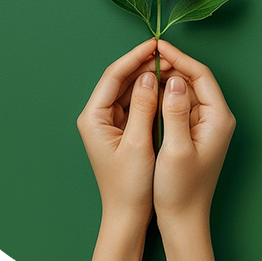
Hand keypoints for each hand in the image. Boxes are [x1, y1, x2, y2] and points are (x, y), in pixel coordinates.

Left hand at [77, 37, 159, 222]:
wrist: (128, 214)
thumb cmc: (130, 185)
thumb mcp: (138, 143)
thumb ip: (142, 107)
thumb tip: (149, 76)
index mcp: (93, 117)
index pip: (113, 76)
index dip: (134, 58)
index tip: (154, 45)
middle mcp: (97, 116)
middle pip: (119, 80)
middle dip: (142, 65)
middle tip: (166, 52)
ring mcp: (108, 122)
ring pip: (128, 89)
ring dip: (146, 77)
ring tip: (168, 64)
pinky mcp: (121, 128)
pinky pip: (134, 102)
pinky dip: (148, 93)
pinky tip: (164, 85)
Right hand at [154, 39, 235, 223]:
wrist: (183, 218)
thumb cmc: (180, 189)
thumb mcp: (175, 150)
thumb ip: (175, 113)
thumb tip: (173, 80)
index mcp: (218, 118)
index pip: (201, 75)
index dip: (179, 57)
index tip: (157, 46)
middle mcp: (215, 118)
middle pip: (194, 80)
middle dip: (172, 65)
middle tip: (147, 54)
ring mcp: (205, 124)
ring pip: (186, 90)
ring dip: (167, 78)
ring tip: (145, 66)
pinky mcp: (194, 131)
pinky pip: (180, 104)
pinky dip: (165, 94)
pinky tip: (149, 89)